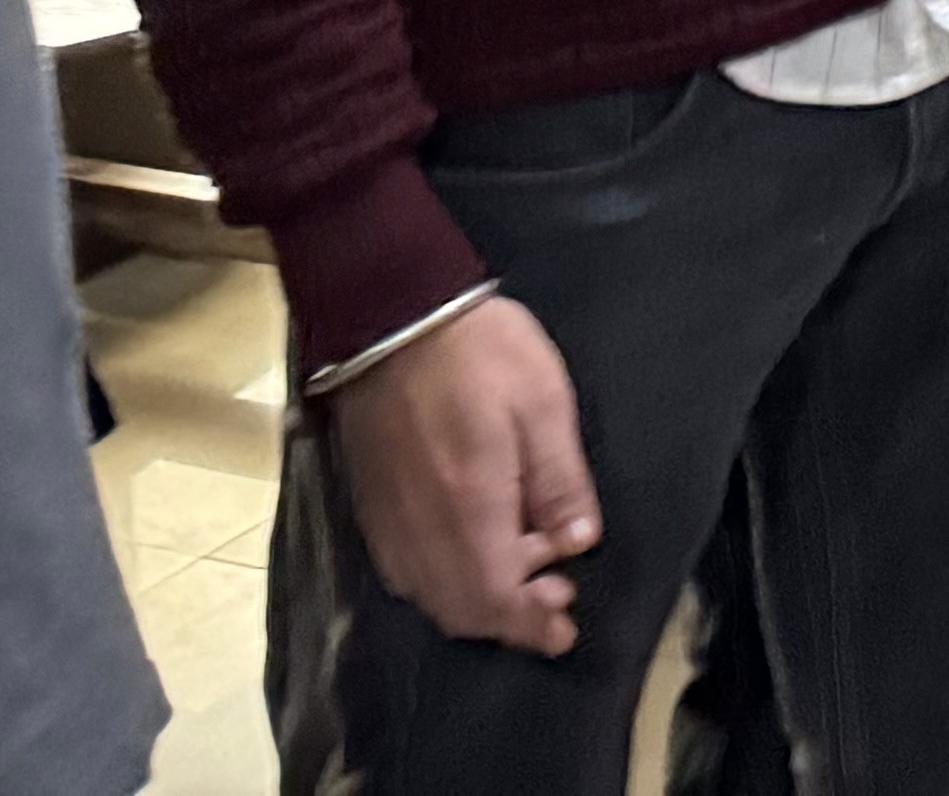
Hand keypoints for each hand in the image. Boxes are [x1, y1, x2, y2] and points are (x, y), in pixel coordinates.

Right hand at [330, 291, 597, 654]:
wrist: (391, 317)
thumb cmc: (481, 353)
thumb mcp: (544, 404)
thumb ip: (561, 481)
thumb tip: (578, 543)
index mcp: (467, 506)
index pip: (494, 597)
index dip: (530, 625)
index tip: (564, 632)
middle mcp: (418, 528)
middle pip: (459, 608)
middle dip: (509, 620)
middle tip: (556, 599)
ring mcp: (386, 520)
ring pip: (428, 594)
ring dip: (477, 602)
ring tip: (527, 568)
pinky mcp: (370, 505)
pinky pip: (404, 571)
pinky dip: (444, 581)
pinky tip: (475, 550)